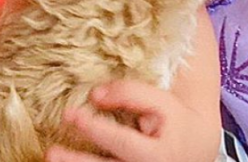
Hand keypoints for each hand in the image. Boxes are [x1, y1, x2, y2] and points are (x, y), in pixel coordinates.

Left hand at [45, 79, 219, 161]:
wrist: (197, 149)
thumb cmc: (175, 121)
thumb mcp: (161, 102)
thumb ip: (130, 93)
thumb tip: (94, 95)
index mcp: (157, 155)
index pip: (121, 141)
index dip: (95, 128)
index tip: (70, 114)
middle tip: (52, 152)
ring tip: (51, 156)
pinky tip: (67, 161)